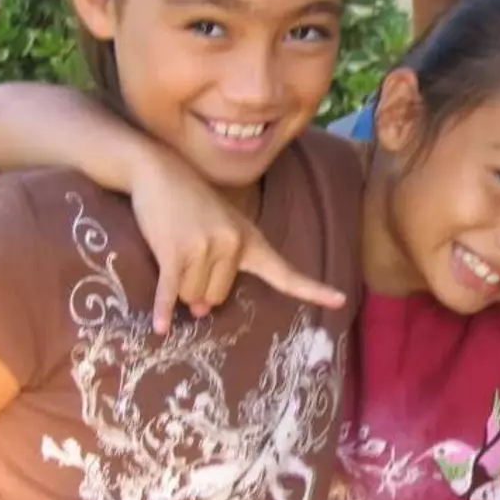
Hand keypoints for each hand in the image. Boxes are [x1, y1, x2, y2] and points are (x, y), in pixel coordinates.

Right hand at [128, 149, 346, 333]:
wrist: (161, 171)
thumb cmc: (192, 204)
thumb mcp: (219, 230)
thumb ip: (219, 271)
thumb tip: (200, 309)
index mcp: (252, 241)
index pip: (286, 273)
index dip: (313, 289)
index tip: (340, 299)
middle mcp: (234, 244)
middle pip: (217, 298)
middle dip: (199, 289)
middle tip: (188, 258)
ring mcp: (205, 247)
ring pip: (192, 296)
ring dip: (179, 287)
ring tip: (174, 251)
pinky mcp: (175, 250)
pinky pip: (171, 291)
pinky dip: (163, 310)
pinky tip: (159, 328)